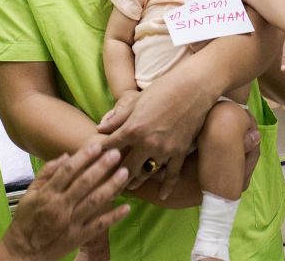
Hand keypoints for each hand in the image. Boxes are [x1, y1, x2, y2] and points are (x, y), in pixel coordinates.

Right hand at [0, 142, 130, 260]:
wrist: (24, 253)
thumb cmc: (26, 221)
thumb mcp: (29, 194)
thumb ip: (46, 174)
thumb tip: (65, 156)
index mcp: (47, 194)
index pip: (67, 171)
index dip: (83, 157)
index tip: (97, 146)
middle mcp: (60, 207)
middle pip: (84, 183)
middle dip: (101, 167)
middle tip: (116, 154)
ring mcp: (71, 223)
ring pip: (94, 202)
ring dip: (111, 186)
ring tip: (125, 173)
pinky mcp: (78, 237)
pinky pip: (99, 225)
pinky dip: (113, 216)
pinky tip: (127, 207)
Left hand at [98, 73, 213, 200]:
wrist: (194, 88)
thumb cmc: (163, 89)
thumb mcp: (136, 101)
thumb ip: (118, 118)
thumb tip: (99, 128)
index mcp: (133, 129)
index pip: (110, 147)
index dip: (99, 154)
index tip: (91, 162)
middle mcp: (147, 143)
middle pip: (126, 167)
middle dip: (114, 177)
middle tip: (105, 185)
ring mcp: (165, 150)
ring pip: (146, 173)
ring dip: (136, 181)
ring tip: (127, 187)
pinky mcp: (180, 152)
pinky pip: (172, 174)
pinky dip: (166, 186)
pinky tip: (161, 196)